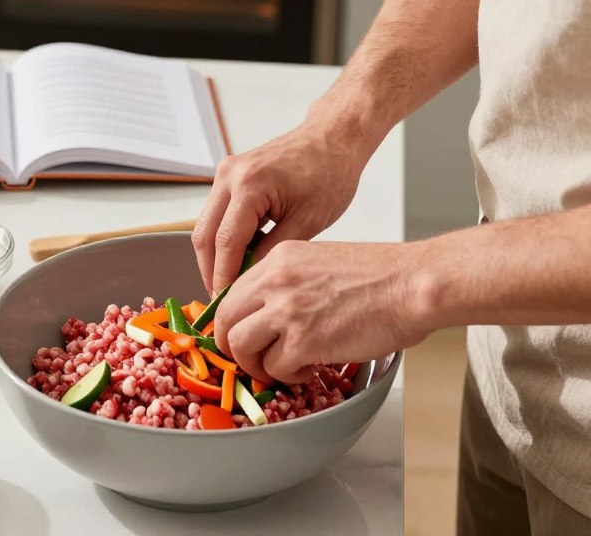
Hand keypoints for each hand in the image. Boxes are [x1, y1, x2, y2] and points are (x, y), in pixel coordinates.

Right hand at [193, 120, 368, 295]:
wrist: (332, 137)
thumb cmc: (330, 173)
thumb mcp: (308, 221)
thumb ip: (274, 252)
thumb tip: (248, 281)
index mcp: (249, 184)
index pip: (226, 242)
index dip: (222, 277)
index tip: (225, 304)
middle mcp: (229, 175)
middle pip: (204, 234)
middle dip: (210, 270)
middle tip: (222, 299)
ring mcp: (226, 172)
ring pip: (206, 225)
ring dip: (216, 255)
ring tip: (233, 282)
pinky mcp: (230, 175)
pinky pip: (218, 213)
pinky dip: (225, 237)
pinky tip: (243, 255)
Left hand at [214, 240, 429, 382]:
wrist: (412, 284)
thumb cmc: (381, 276)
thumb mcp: (320, 261)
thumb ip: (290, 282)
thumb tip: (272, 311)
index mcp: (278, 260)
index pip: (232, 292)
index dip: (233, 319)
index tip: (241, 334)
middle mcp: (275, 281)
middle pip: (224, 319)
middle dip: (232, 345)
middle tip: (250, 359)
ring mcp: (286, 311)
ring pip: (239, 345)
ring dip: (256, 365)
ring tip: (280, 367)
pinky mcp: (304, 341)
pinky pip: (274, 368)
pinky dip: (287, 377)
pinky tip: (307, 371)